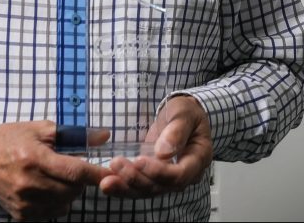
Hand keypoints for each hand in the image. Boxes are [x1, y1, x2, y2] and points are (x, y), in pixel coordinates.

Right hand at [0, 120, 111, 220]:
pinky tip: (47, 188)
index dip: (98, 174)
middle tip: (73, 167)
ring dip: (69, 192)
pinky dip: (56, 201)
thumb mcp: (41, 129)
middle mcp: (29, 184)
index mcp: (35, 159)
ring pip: (65, 203)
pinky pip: (51, 212)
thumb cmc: (11, 139)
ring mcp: (23, 202)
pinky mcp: (20, 215)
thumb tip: (104, 136)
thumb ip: (75, 134)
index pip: (75, 171)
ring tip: (57, 176)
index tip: (114, 173)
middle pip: (73, 190)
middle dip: (81, 180)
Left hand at [99, 95, 213, 198]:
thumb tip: (164, 152)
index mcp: (197, 160)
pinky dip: (121, 186)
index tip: (139, 160)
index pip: (179, 175)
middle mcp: (184, 175)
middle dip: (136, 178)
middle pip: (159, 187)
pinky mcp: (152, 178)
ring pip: (146, 191)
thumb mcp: (185, 113)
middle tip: (116, 164)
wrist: (182, 117)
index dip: (159, 171)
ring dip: (125, 186)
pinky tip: (106, 182)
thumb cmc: (187, 113)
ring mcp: (167, 179)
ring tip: (106, 181)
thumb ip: (177, 131)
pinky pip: (137, 186)